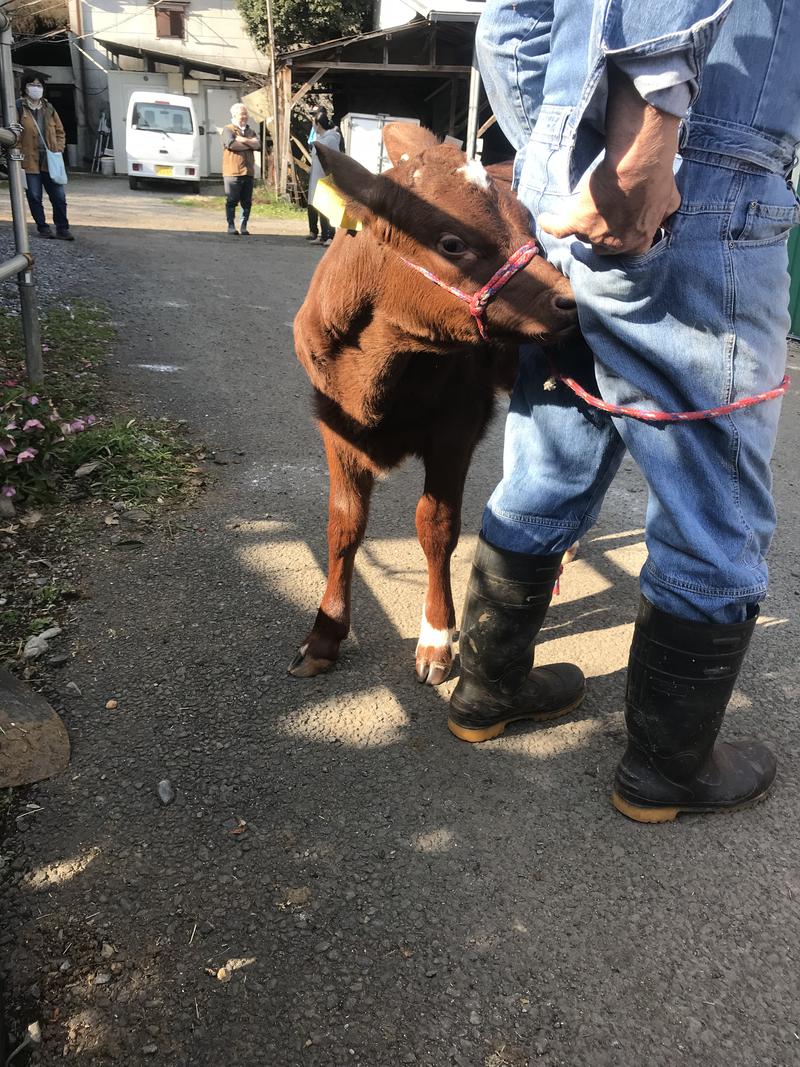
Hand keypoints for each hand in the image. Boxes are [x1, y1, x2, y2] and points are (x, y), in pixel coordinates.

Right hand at [538, 64, 681, 255]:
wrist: (638, 165)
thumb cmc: (657, 180)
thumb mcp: (671, 202)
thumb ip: (665, 215)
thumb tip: (666, 219)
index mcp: (639, 242)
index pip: (627, 252)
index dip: (622, 240)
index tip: (618, 231)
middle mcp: (616, 244)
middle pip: (602, 247)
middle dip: (600, 236)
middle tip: (598, 220)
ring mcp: (595, 234)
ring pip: (582, 236)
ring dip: (580, 225)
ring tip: (575, 211)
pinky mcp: (577, 221)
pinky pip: (558, 229)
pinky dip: (551, 224)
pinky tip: (545, 219)